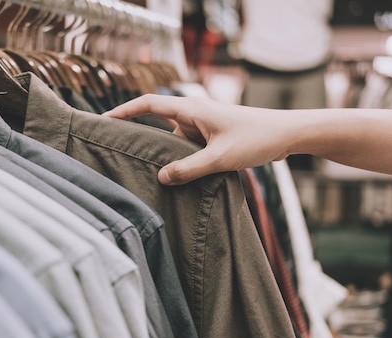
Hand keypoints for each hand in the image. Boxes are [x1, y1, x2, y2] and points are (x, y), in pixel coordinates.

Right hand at [104, 95, 292, 184]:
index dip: (124, 111)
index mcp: (192, 109)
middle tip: (115, 150)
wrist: (287, 135)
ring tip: (144, 172)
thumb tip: (161, 178)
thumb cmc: (257, 139)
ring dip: (162, 155)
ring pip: (171, 140)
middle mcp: (193, 114)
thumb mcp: (220, 158)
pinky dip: (178, 160)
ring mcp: (201, 126)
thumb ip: (189, 169)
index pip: (149, 104)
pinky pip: (185, 148)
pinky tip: (174, 179)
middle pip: (155, 122)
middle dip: (137, 136)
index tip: (104, 120)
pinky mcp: (210, 137)